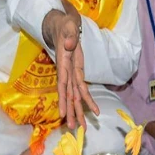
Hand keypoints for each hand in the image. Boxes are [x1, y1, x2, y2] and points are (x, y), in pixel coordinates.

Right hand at [49, 11, 97, 130]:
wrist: (61, 26)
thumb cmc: (65, 25)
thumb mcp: (68, 26)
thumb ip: (70, 34)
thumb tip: (71, 44)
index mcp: (64, 63)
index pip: (63, 83)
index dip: (63, 98)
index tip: (62, 113)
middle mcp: (66, 71)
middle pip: (69, 94)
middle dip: (72, 111)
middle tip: (74, 128)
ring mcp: (71, 73)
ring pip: (75, 95)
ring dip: (78, 111)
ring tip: (83, 127)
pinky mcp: (76, 72)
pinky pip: (81, 89)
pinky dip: (86, 100)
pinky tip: (92, 110)